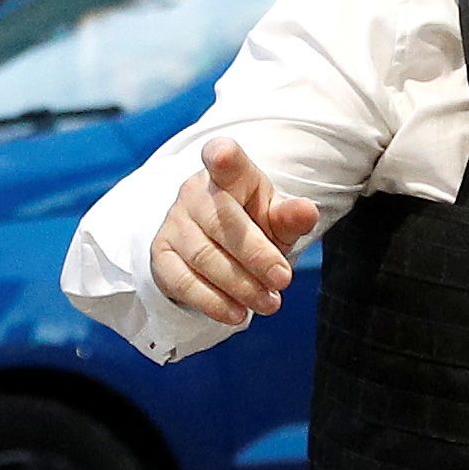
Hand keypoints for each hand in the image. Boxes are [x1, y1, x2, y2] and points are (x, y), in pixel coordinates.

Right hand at [151, 137, 321, 325]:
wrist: (221, 245)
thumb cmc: (254, 224)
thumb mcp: (277, 219)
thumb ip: (291, 216)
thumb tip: (308, 211)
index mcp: (230, 174)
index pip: (225, 160)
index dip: (221, 157)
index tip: (221, 155)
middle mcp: (196, 193)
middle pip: (223, 223)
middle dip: (257, 256)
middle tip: (284, 280)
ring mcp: (174, 223)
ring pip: (205, 256)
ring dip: (240, 286)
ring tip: (269, 303)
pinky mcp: (161, 255)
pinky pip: (183, 282)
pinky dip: (213, 302)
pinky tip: (237, 314)